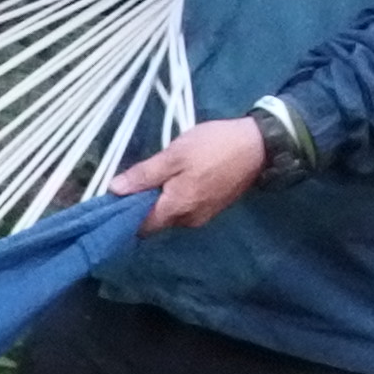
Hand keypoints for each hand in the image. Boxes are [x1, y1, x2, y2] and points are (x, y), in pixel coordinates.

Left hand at [109, 118, 267, 233]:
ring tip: (166, 172)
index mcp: (175, 210)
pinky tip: (183, 177)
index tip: (118, 196)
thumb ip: (144, 175)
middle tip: (144, 176)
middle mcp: (188, 221)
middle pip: (155, 221)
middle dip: (145, 204)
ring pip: (171, 214)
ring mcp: (203, 217)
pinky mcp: (213, 209)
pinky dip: (179, 197)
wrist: (259, 146)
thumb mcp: (174, 155)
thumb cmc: (214, 147)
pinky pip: (186, 208)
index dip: (126, 213)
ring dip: (163, 199)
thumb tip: (114, 190)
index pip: (140, 227)